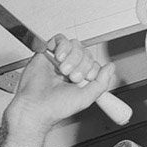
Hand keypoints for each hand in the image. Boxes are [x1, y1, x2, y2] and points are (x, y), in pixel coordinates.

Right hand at [0, 35, 116, 146]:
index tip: (85, 80)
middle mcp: (71, 68)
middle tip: (72, 78)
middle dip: (81, 65)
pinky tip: (59, 59)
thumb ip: (101, 83)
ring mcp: (60, 60)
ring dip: (72, 58)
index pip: (94, 63)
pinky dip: (63, 47)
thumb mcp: (86, 98)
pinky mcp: (48, 52)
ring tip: (63, 71)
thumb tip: (111, 68)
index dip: (92, 69)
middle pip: (86, 53)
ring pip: (75, 45)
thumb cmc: (56, 107)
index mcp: (81, 79)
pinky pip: (61, 39)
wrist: (36, 105)